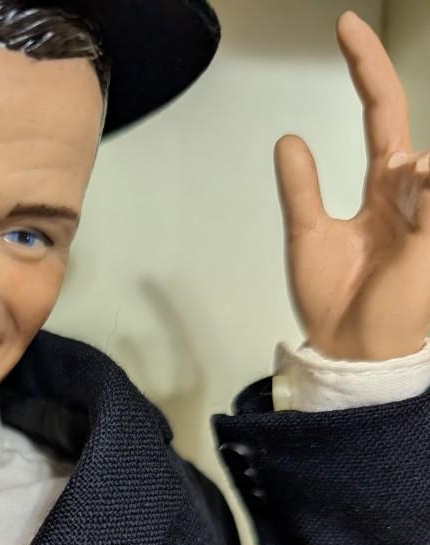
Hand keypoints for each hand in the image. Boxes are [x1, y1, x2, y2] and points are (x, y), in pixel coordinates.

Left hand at [275, 11, 429, 360]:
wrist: (348, 351)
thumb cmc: (334, 302)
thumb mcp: (307, 236)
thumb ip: (302, 188)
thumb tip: (289, 138)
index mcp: (383, 191)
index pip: (383, 113)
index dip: (365, 68)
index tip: (345, 25)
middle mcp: (411, 193)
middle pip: (397, 127)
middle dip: (371, 95)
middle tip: (344, 127)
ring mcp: (428, 213)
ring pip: (418, 161)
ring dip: (398, 176)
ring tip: (383, 232)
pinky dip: (421, 184)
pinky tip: (414, 185)